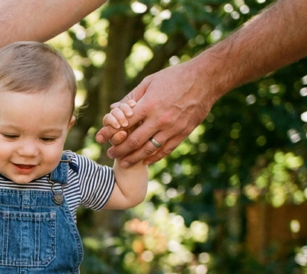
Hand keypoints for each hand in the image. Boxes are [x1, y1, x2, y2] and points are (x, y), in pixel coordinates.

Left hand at [95, 61, 218, 166]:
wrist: (205, 79)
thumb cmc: (175, 77)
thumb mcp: (150, 82)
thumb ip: (131, 97)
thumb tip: (113, 108)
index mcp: (149, 104)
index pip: (124, 124)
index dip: (110, 133)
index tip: (100, 138)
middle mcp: (159, 119)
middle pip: (134, 141)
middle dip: (119, 150)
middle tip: (110, 155)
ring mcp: (172, 128)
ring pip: (149, 150)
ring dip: (134, 158)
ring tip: (123, 163)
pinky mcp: (183, 133)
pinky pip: (165, 150)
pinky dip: (154, 158)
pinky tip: (145, 161)